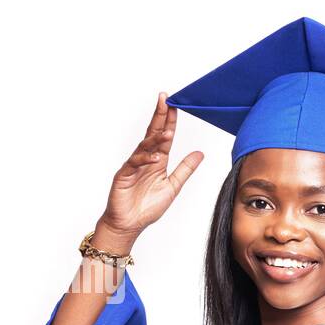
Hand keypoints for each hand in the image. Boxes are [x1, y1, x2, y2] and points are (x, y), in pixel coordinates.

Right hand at [98, 92, 203, 244]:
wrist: (129, 224)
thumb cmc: (147, 207)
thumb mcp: (173, 186)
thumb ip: (185, 169)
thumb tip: (200, 153)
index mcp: (157, 161)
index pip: (163, 136)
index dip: (169, 121)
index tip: (175, 105)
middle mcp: (144, 160)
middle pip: (152, 134)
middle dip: (159, 116)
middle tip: (165, 99)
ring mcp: (133, 166)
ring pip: (144, 147)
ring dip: (155, 138)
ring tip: (167, 130)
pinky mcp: (124, 176)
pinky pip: (134, 164)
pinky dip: (144, 159)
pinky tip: (154, 156)